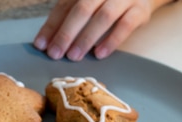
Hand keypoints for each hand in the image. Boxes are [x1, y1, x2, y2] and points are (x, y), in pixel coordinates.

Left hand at [33, 0, 170, 60]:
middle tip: (55, 53)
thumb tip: (45, 42)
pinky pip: (126, 25)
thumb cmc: (105, 3)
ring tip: (74, 56)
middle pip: (82, 9)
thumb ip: (67, 17)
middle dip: (66, 33)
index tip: (41, 45)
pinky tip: (99, 54)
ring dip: (86, 38)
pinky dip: (112, 40)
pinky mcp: (140, 10)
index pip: (65, 5)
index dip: (51, 26)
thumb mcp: (85, 4)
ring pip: (104, 16)